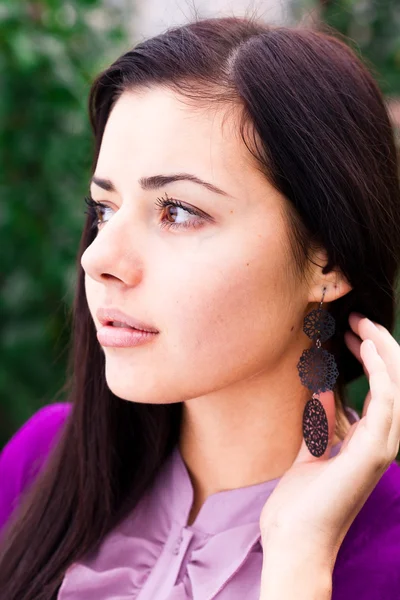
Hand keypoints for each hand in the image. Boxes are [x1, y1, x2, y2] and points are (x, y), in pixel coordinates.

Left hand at [259, 313, 399, 571]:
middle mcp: (382, 441)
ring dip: (384, 351)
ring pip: (399, 386)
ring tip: (364, 324)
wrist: (294, 539)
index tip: (349, 332)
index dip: (371, 356)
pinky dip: (381, 370)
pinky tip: (366, 347)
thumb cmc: (301, 501)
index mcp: (369, 440)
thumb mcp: (311, 446)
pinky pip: (387, 400)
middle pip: (397, 382)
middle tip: (359, 318)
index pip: (383, 388)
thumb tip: (323, 388)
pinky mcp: (374, 451)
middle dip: (381, 346)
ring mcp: (383, 447)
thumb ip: (321, 418)